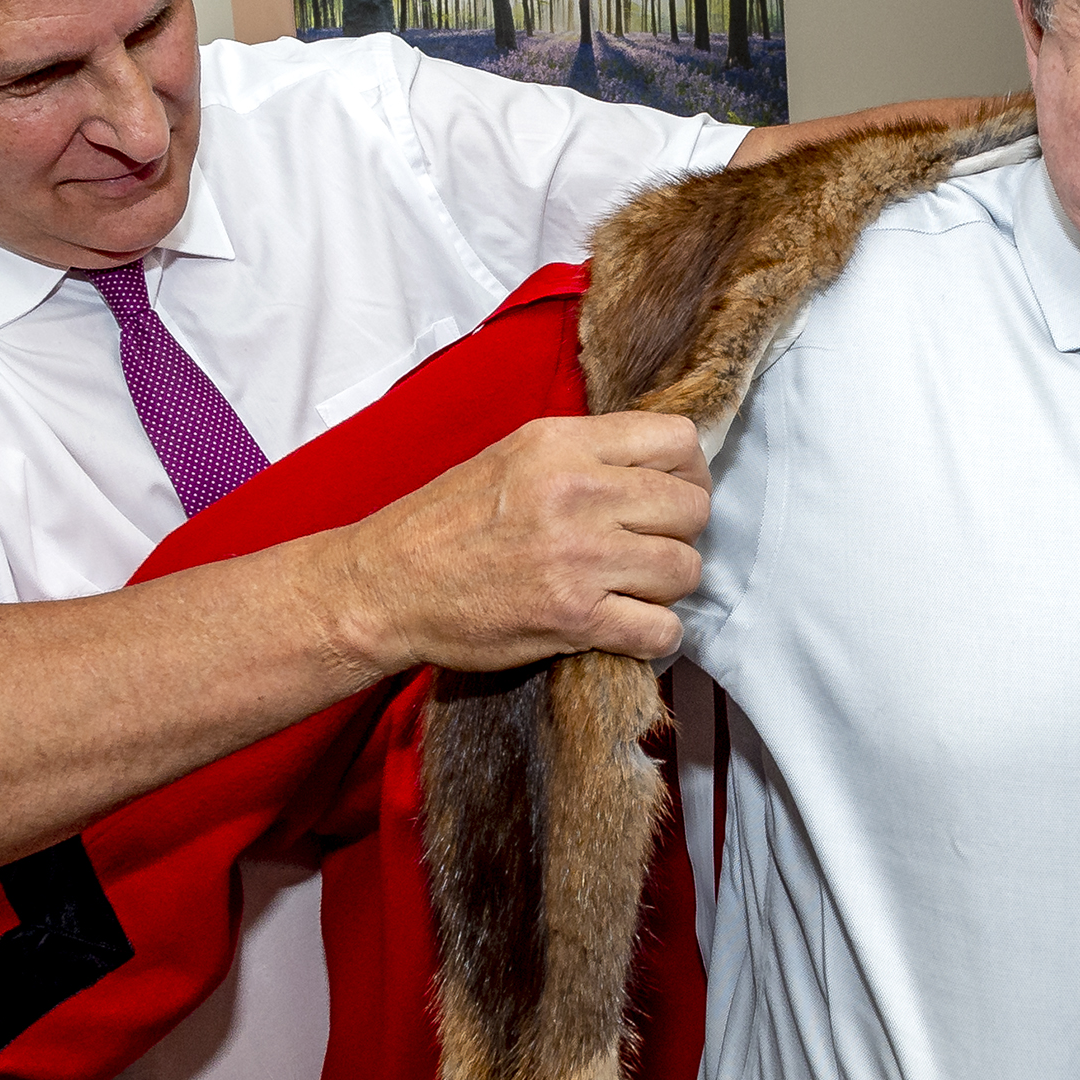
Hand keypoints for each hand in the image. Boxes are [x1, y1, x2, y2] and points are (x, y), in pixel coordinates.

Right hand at [322, 411, 709, 678]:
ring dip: (667, 587)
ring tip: (632, 590)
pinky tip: (629, 629)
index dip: (689, 474)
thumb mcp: (515, 456)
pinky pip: (661, 629)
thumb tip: (656, 467)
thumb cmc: (446, 522)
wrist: (387, 584)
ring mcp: (580, 556)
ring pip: (685, 569)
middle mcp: (579, 492)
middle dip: (680, 533)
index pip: (678, 442)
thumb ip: (585, 455)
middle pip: (692, 508)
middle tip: (649, 550)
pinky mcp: (575, 617)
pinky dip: (655, 637)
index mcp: (563, 444)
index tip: (672, 497)